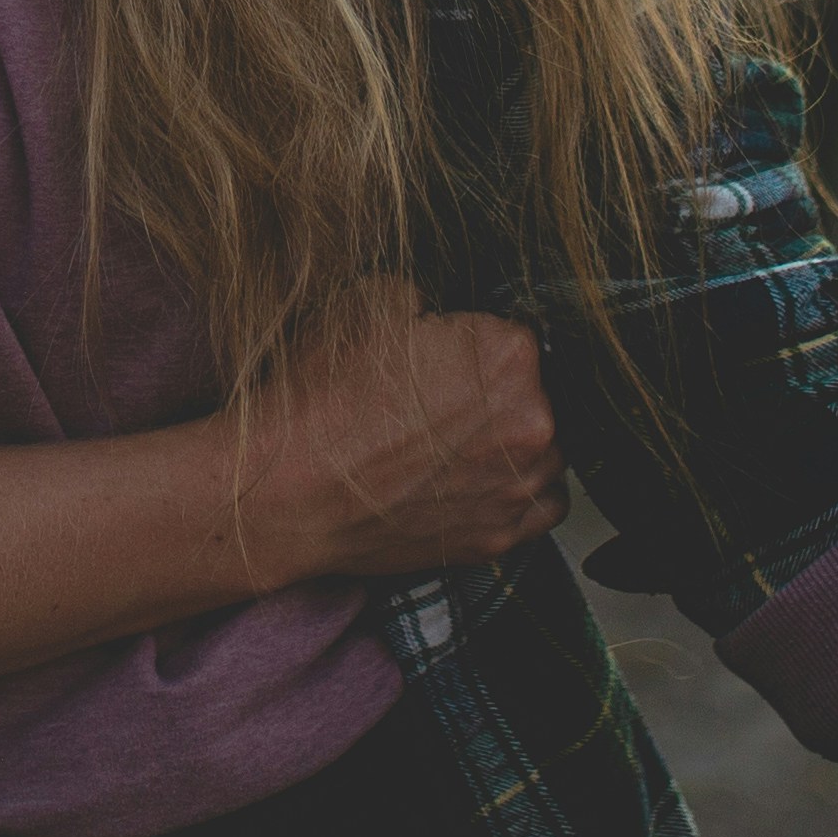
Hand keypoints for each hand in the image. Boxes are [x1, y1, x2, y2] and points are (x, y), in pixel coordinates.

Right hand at [242, 286, 564, 585]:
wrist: (290, 494)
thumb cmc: (324, 405)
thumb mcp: (370, 304)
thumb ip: (429, 300)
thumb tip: (441, 313)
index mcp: (509, 355)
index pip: (517, 334)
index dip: (476, 342)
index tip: (447, 355)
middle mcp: (532, 422)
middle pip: (538, 393)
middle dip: (497, 392)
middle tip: (442, 401)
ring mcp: (519, 485)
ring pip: (547, 449)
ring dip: (513, 442)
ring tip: (455, 442)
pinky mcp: (502, 536)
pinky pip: (543, 505)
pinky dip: (519, 489)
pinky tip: (479, 478)